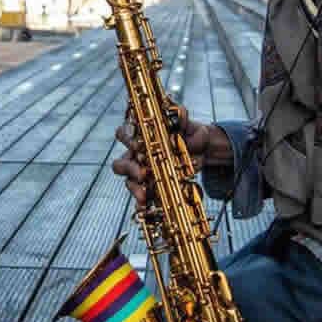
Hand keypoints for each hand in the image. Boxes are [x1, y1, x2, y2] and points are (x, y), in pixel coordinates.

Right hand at [111, 105, 232, 207]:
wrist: (202, 152)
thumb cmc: (189, 134)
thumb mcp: (188, 124)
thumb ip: (183, 118)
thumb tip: (180, 114)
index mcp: (141, 137)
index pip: (124, 134)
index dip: (126, 139)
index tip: (137, 145)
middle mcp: (137, 156)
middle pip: (120, 163)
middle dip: (129, 169)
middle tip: (142, 173)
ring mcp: (143, 173)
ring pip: (129, 182)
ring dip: (135, 189)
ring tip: (145, 195)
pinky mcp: (152, 187)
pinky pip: (142, 197)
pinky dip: (143, 203)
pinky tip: (147, 207)